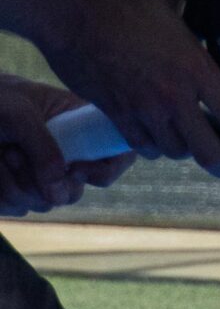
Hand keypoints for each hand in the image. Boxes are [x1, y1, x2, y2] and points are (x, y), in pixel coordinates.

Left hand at [0, 74, 132, 216]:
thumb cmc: (0, 100)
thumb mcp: (22, 114)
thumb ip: (44, 148)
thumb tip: (59, 194)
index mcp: (86, 126)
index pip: (119, 155)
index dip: (105, 170)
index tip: (74, 168)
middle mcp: (70, 154)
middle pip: (75, 190)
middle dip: (44, 179)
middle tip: (15, 152)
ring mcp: (44, 175)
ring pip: (45, 202)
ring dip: (17, 182)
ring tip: (4, 152)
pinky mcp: (20, 190)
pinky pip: (18, 208)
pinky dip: (2, 192)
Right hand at [36, 0, 219, 186]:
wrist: (66, 11)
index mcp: (196, 68)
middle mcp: (172, 97)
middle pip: (208, 152)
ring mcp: (141, 109)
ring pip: (174, 151)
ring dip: (188, 149)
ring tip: (196, 136)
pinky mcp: (114, 113)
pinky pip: (142, 146)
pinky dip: (155, 145)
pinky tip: (161, 132)